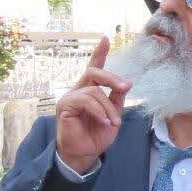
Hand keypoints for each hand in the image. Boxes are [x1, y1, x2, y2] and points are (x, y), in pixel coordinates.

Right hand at [55, 36, 130, 173]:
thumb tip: (126, 83)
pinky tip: (105, 122)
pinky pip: (86, 101)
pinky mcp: (65, 106)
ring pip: (94, 91)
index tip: (105, 38)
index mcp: (91, 89)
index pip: (94, 67)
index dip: (100, 52)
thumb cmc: (97, 133)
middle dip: (112, 78)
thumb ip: (117, 98)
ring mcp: (70, 97)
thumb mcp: (114, 114)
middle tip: (125, 87)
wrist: (86, 152)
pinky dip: (99, 112)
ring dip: (108, 108)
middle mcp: (79, 89)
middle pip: (94, 71)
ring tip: (113, 122)